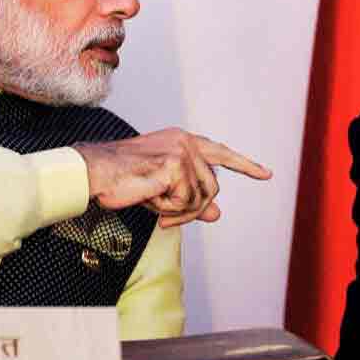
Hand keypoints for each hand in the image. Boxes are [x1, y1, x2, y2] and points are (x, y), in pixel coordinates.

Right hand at [75, 128, 271, 227]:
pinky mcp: (175, 165)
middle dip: (194, 208)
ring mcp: (182, 151)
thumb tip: (217, 213)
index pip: (220, 152)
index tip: (266, 174)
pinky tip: (150, 201)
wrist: (94, 174)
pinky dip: (168, 210)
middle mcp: (185, 141)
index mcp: (181, 140)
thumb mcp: (162, 191)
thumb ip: (191, 199)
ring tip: (155, 206)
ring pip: (202, 197)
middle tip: (168, 219)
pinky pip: (185, 202)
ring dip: (179, 211)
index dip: (244, 165)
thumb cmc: (121, 180)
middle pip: (213, 186)